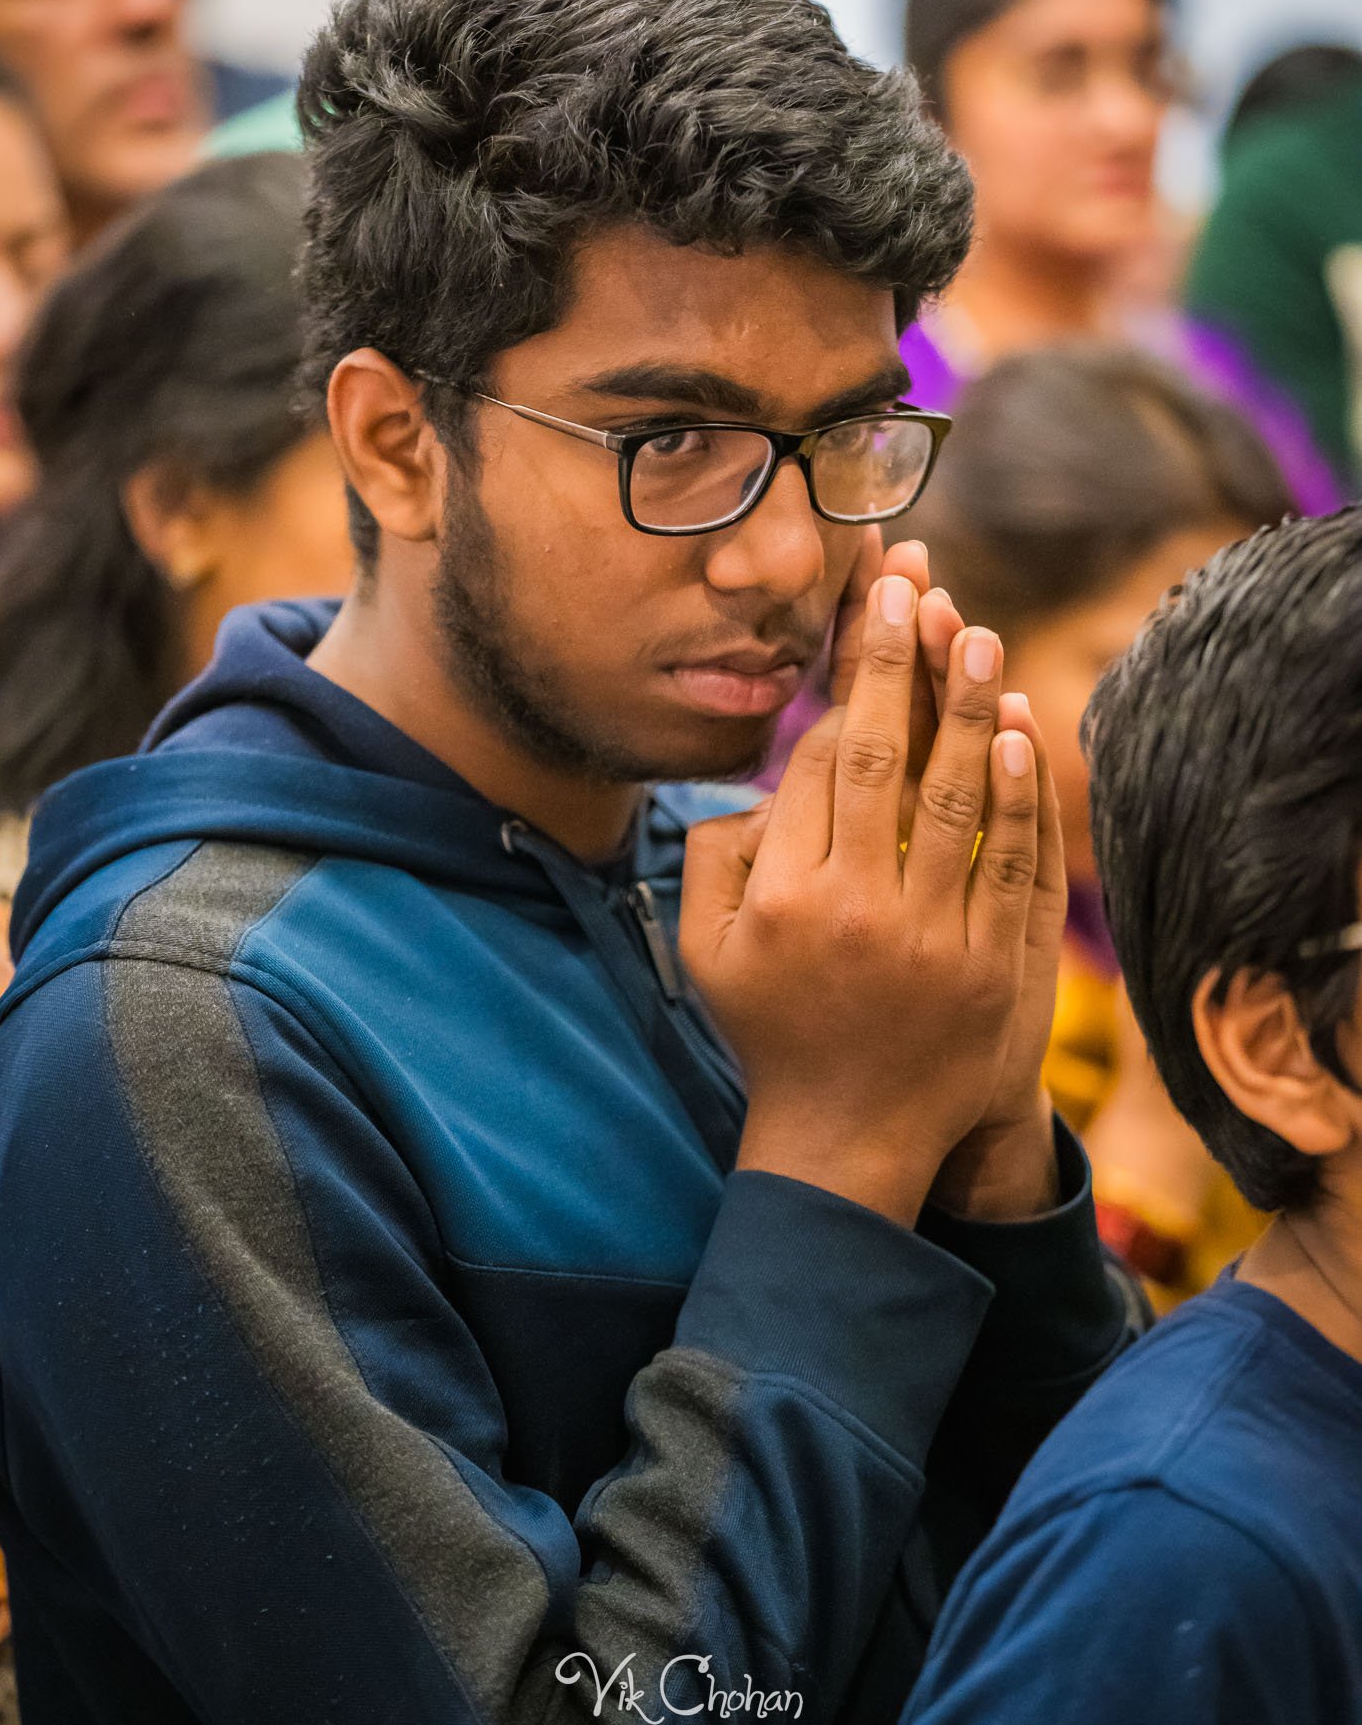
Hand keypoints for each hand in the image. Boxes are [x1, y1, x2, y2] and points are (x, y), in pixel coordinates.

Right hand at [680, 576, 1039, 1227]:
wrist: (850, 1138)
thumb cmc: (772, 1028)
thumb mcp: (705, 950)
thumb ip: (714, 855)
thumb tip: (763, 780)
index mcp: (783, 897)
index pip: (823, 764)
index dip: (851, 680)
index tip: (872, 611)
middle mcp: (857, 911)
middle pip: (886, 762)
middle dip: (902, 663)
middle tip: (919, 586)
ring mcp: (934, 942)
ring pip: (957, 802)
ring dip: (968, 709)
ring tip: (976, 632)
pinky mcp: (995, 970)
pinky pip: (1011, 866)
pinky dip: (1018, 797)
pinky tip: (1016, 733)